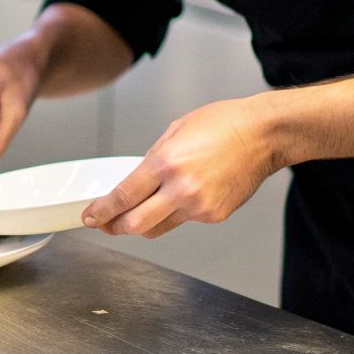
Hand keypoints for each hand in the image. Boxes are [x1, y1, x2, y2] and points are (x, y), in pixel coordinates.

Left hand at [81, 97, 280, 238]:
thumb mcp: (174, 131)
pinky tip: (185, 195)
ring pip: (159, 228)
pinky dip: (176, 213)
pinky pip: (184, 221)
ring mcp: (199, 206)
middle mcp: (181, 189)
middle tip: (106, 224)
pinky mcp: (215, 216)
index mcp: (166, 163)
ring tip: (140, 210)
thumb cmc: (223, 125)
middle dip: (115, 227)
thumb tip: (134, 183)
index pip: (123, 197)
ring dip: (144, 223)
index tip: (90, 217)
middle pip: (135, 225)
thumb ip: (152, 160)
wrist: (263, 135)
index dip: (101, 211)